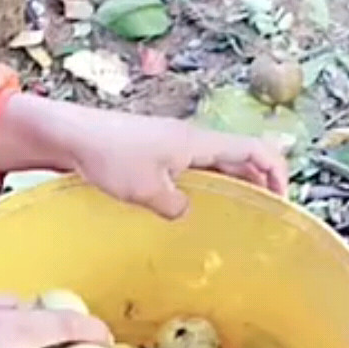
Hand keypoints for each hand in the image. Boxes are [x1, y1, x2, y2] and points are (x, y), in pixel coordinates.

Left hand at [0, 94, 288, 218]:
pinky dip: (204, 182)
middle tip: (262, 213)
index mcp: (197, 142)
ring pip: (215, 161)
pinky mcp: (152, 150)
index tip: (280, 201)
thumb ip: (173, 205)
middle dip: (257, 181)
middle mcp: (190, 138)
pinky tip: (192, 204)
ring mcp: (171, 142)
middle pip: (239, 155)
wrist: (68, 134)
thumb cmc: (107, 157)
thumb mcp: (145, 191)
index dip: (275, 173)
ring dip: (230, 182)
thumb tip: (185, 212)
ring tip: (233, 213)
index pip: (254, 149)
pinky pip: (192, 165)